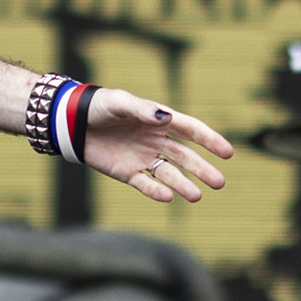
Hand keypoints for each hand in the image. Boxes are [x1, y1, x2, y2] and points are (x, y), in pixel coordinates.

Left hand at [80, 90, 232, 203]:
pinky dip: (156, 191)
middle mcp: (156, 141)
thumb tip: (166, 117)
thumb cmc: (99, 107)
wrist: (73, 123)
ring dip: (183, 185)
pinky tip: (167, 197)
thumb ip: (142, 110)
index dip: (209, 140)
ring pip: (169, 174)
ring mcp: (143, 158)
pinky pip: (145, 184)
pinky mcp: (127, 172)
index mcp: (159, 121)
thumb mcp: (119, 103)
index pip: (190, 130)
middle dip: (202, 169)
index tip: (227, 153)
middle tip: (219, 183)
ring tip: (196, 196)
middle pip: (185, 157)